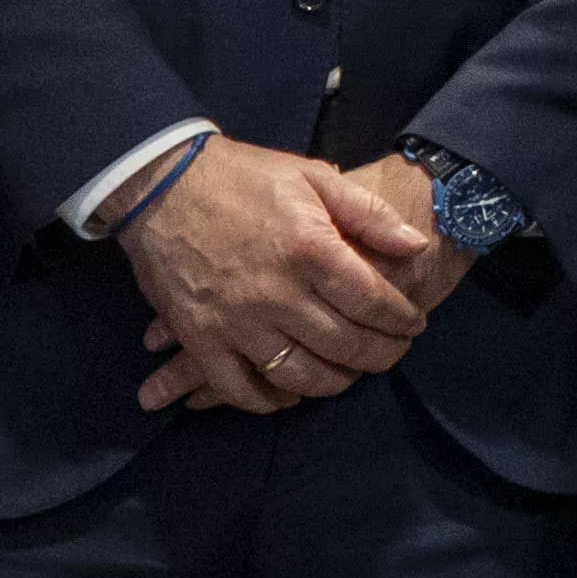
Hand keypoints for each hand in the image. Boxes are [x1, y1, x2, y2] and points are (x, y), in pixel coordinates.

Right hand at [120, 141, 434, 415]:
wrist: (161, 184)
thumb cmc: (241, 176)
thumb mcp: (312, 176)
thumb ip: (368, 213)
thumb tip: (415, 245)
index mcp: (310, 249)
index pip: (371, 300)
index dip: (400, 319)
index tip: (414, 324)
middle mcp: (277, 293)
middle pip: (344, 344)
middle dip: (380, 355)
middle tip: (394, 353)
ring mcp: (236, 321)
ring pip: (299, 374)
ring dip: (334, 383)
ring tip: (351, 374)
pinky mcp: (200, 338)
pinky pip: (239, 388)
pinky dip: (269, 401)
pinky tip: (290, 395)